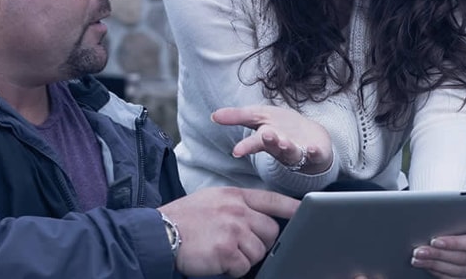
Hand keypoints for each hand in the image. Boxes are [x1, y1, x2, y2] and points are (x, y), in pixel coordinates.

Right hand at [159, 187, 299, 277]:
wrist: (158, 233)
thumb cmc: (185, 219)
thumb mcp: (213, 200)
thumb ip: (238, 205)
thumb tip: (260, 219)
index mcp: (235, 196)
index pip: (273, 200)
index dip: (292, 208)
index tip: (307, 211)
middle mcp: (237, 210)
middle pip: (271, 231)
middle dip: (262, 243)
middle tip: (240, 246)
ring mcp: (233, 230)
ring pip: (259, 252)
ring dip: (245, 258)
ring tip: (224, 252)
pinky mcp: (226, 251)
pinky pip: (244, 267)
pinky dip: (233, 269)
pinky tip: (217, 261)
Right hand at [212, 105, 333, 173]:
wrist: (310, 137)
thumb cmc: (281, 127)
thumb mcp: (258, 116)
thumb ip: (237, 116)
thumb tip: (213, 115)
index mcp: (266, 140)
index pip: (254, 143)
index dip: (246, 147)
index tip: (236, 151)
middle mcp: (280, 147)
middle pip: (273, 146)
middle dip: (270, 141)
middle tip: (266, 135)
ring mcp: (298, 151)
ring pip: (291, 151)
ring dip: (288, 147)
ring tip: (285, 141)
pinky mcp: (316, 153)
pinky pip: (315, 155)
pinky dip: (314, 152)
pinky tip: (313, 149)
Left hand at [410, 223, 465, 277]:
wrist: (465, 238)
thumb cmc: (461, 224)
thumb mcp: (460, 218)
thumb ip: (453, 219)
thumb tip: (433, 218)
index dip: (454, 242)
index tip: (434, 240)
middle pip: (463, 258)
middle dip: (437, 254)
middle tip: (419, 250)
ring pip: (456, 271)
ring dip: (434, 264)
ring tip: (418, 258)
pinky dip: (437, 272)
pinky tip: (425, 265)